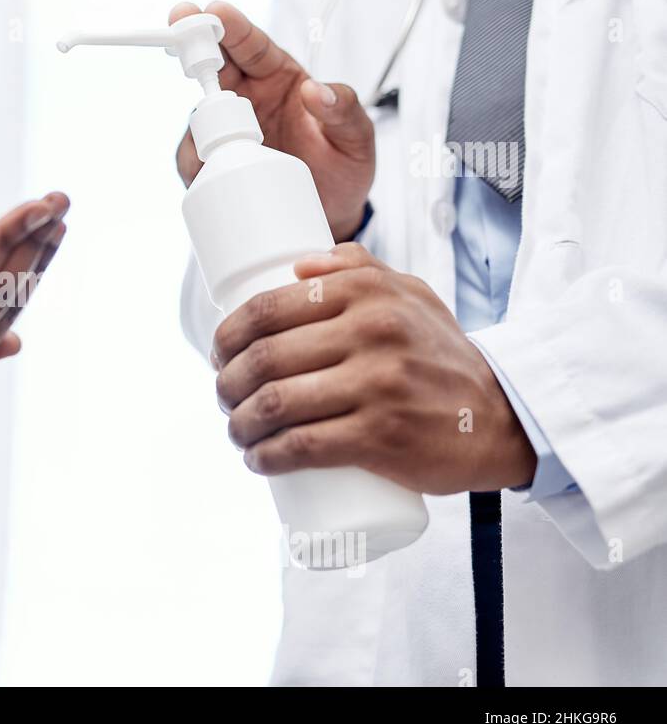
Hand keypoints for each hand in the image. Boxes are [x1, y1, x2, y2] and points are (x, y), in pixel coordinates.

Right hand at [170, 1, 374, 241]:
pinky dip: (194, 164)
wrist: (329, 215)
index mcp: (280, 78)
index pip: (251, 45)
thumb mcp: (357, 139)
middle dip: (191, 47)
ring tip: (211, 140)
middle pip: (213, 67)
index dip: (231, 27)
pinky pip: (193, 158)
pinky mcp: (215, 164)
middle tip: (177, 35)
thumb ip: (345, 109)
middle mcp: (248, 98)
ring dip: (198, 122)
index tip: (212, 11)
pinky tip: (207, 174)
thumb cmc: (344, 169)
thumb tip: (316, 90)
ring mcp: (229, 132)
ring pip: (198, 116)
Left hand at [211, 243, 535, 493]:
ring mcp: (376, 385)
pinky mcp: (382, 436)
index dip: (227, 336)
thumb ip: (357, 268)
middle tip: (225, 398)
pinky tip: (256, 459)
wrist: (503, 415)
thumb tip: (297, 264)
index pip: (267, 309)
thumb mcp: (410, 293)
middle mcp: (370, 332)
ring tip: (237, 431)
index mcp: (366, 292)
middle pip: (264, 359)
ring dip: (239, 424)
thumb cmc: (441, 353)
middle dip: (226, 384)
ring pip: (275, 404)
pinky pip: (303, 446)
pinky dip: (267, 456)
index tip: (220, 356)